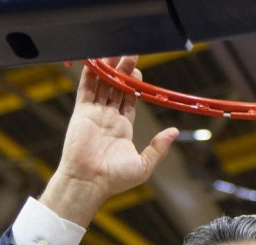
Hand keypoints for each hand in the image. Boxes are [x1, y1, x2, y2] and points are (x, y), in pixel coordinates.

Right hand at [39, 55, 177, 226]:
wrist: (89, 182)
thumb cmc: (115, 179)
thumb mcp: (144, 165)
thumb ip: (158, 147)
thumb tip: (173, 132)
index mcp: (122, 128)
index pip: (129, 100)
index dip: (133, 85)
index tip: (139, 72)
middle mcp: (108, 118)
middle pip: (116, 88)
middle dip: (123, 71)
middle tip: (131, 54)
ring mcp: (94, 113)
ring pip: (103, 84)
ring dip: (109, 68)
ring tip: (117, 50)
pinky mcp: (82, 111)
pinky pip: (86, 88)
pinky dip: (90, 73)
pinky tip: (96, 59)